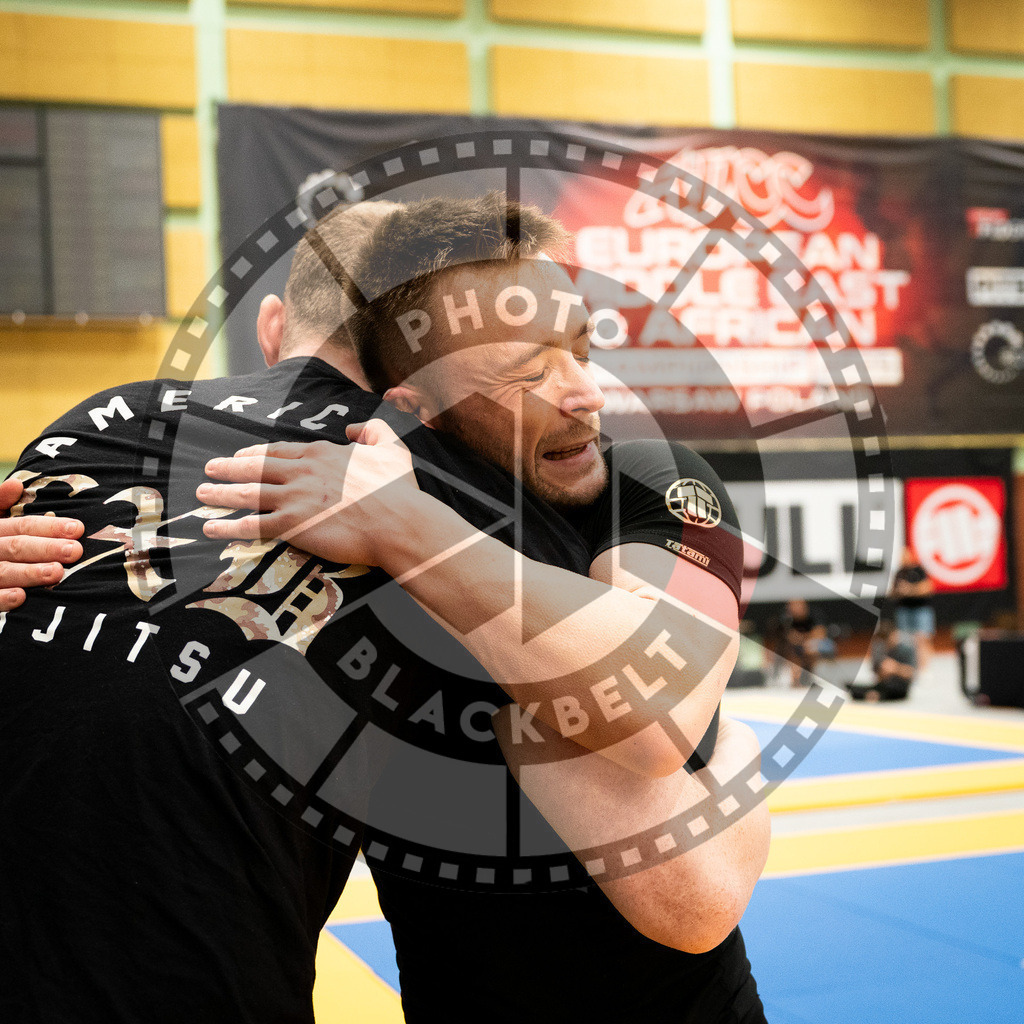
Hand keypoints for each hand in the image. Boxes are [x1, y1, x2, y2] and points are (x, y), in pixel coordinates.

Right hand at [0, 478, 84, 610]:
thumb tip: (16, 484)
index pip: (22, 526)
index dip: (49, 527)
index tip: (78, 529)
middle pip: (16, 546)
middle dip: (46, 548)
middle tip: (75, 551)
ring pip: (3, 571)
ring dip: (29, 572)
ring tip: (57, 573)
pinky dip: (1, 598)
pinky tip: (21, 597)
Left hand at [197, 419, 420, 567]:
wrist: (398, 522)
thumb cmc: (399, 489)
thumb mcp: (392, 447)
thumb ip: (372, 431)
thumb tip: (353, 428)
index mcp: (322, 453)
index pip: (280, 450)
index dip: (257, 453)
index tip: (242, 454)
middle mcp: (302, 472)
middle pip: (256, 467)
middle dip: (229, 467)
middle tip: (209, 468)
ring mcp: (295, 498)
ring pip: (248, 493)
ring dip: (221, 492)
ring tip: (202, 493)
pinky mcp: (294, 526)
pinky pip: (253, 525)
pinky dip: (229, 526)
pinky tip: (212, 527)